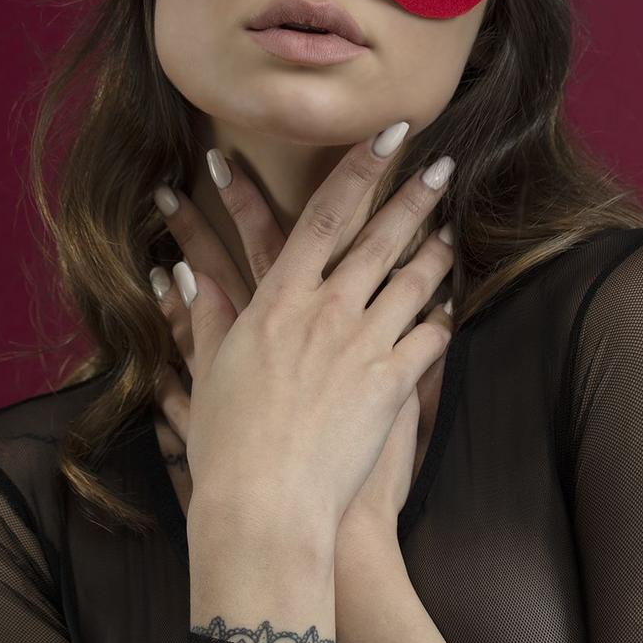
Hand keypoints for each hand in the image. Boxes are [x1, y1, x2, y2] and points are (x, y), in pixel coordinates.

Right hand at [149, 126, 455, 540]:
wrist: (265, 506)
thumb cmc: (230, 444)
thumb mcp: (209, 372)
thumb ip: (205, 317)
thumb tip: (187, 274)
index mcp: (278, 301)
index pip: (323, 217)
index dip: (357, 170)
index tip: (385, 136)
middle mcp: (324, 311)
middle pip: (379, 238)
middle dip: (413, 196)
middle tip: (443, 164)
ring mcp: (362, 345)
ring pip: (413, 282)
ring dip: (437, 251)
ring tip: (455, 228)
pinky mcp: (391, 384)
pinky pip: (430, 337)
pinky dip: (444, 316)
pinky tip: (454, 304)